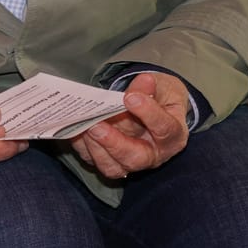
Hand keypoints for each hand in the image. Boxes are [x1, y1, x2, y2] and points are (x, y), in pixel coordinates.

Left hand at [70, 71, 189, 177]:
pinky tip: (74, 128)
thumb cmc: (159, 99)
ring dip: (95, 147)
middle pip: (135, 158)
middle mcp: (153, 155)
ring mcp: (129, 161)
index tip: (131, 98)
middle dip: (114, 143)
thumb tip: (144, 81)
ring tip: (84, 126)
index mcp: (173, 135)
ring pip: (112, 166)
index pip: (164, 129)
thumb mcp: (162, 88)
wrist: (151, 108)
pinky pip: (93, 160)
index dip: (149, 114)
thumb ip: (152, 87)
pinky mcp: (109, 160)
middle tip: (97, 125)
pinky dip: (81, 146)